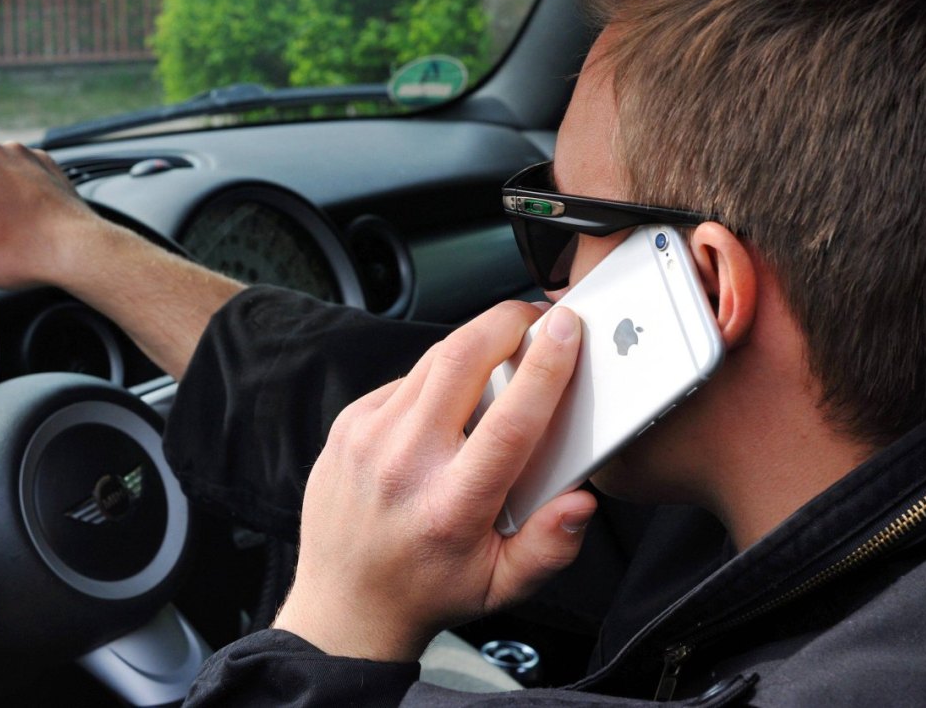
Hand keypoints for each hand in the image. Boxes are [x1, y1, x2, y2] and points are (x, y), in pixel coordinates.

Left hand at [273, 301, 597, 661]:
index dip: (545, 367)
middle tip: (536, 318)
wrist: (344, 606)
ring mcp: (368, 438)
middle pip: (462, 358)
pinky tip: (453, 401)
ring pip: (434, 358)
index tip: (566, 329)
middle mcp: (405, 464)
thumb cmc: (428, 590)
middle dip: (506, 321)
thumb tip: (580, 500)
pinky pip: (406, 380)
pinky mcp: (348, 423)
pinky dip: (438, 376)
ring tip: (504, 349)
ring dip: (475, 341)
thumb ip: (550, 546)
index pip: (509, 421)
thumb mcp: (502, 587)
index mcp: (451, 506)